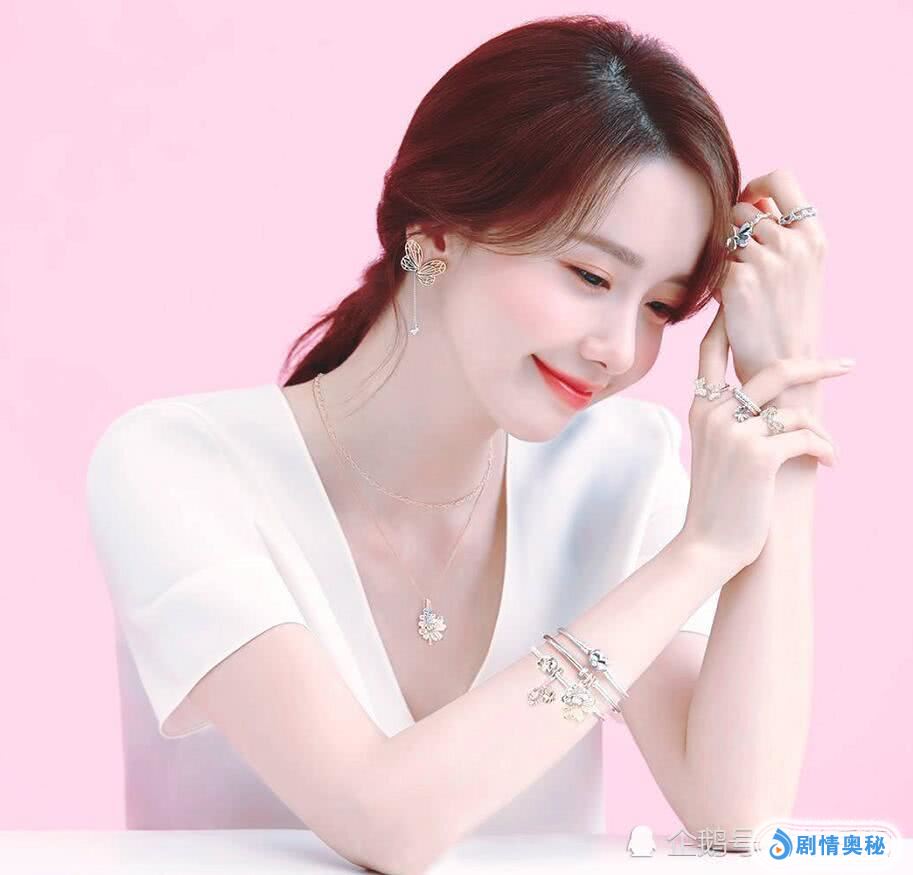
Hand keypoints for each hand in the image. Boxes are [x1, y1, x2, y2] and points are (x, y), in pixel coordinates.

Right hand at [681, 303, 851, 571]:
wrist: (707, 544)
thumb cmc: (717, 498)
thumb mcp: (714, 449)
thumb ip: (730, 416)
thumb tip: (771, 397)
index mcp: (700, 406)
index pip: (713, 349)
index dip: (731, 319)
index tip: (745, 295)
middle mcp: (713, 412)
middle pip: (774, 367)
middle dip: (817, 364)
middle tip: (848, 363)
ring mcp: (734, 431)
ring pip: (796, 407)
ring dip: (820, 429)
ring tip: (828, 447)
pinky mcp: (757, 454)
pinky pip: (805, 437)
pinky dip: (823, 451)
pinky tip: (828, 466)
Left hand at [713, 169, 827, 386]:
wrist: (784, 363)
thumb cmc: (788, 316)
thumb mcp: (801, 267)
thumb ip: (782, 232)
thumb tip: (751, 199)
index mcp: (813, 236)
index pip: (781, 179)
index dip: (757, 184)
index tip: (748, 198)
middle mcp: (792, 243)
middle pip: (743, 209)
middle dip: (734, 230)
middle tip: (742, 260)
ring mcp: (765, 260)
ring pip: (725, 236)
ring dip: (726, 256)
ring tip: (743, 285)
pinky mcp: (738, 280)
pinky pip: (714, 264)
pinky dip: (717, 280)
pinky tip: (732, 302)